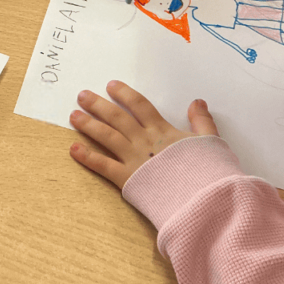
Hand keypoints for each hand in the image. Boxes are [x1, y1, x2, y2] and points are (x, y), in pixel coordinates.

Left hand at [69, 81, 217, 187]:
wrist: (203, 198)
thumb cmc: (208, 171)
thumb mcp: (210, 141)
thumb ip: (202, 121)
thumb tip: (198, 101)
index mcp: (162, 131)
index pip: (139, 105)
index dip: (124, 94)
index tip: (111, 85)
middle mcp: (144, 141)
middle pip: (117, 117)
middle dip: (98, 105)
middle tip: (82, 95)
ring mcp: (134, 159)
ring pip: (107, 136)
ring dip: (88, 125)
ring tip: (73, 115)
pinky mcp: (127, 180)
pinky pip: (103, 166)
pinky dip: (87, 157)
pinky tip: (73, 148)